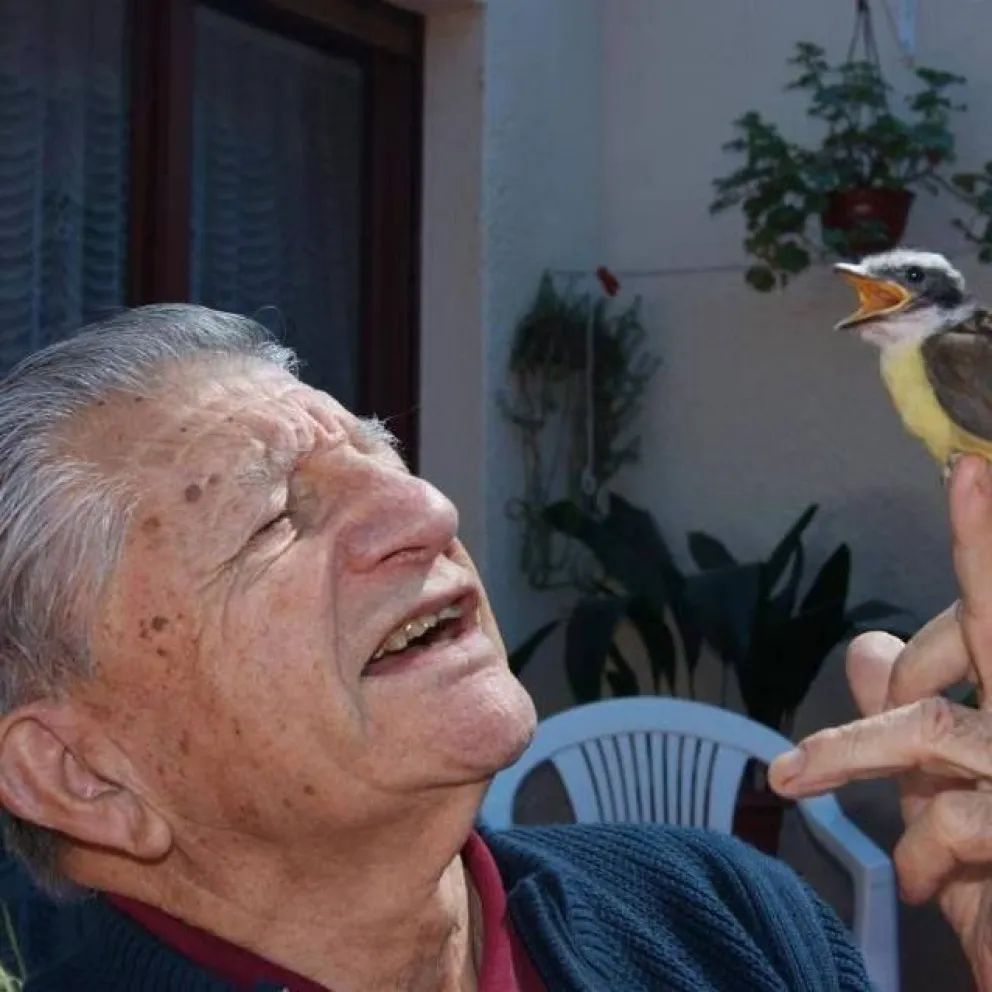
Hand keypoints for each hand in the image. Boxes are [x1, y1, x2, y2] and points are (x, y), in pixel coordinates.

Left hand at [768, 456, 991, 987]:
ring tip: (795, 778)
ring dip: (852, 751)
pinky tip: (920, 880)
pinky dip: (919, 848)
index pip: (991, 609)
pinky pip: (954, 817)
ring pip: (934, 724)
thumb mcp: (948, 795)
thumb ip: (907, 718)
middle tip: (974, 470)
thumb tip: (868, 645)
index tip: (972, 468)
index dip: (979, 547)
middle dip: (987, 542)